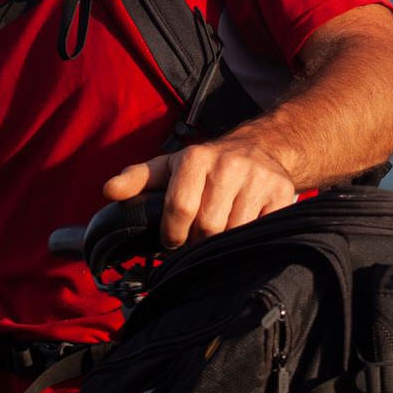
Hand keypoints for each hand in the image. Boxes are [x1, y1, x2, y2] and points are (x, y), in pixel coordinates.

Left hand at [102, 134, 296, 248]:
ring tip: (218, 236)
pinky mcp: (283, 193)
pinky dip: (249, 238)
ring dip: (223, 243)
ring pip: (234, 233)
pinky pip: (262, 230)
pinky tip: (243, 231)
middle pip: (208, 226)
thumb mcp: (170, 167)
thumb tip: (109, 191)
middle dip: (198, 242)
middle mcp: (229, 164)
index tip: (172, 241)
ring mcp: (259, 178)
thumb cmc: (206, 166)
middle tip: (197, 240)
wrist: (260, 149)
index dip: (172, 234)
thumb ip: (138, 179)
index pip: (180, 208)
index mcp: (196, 157)